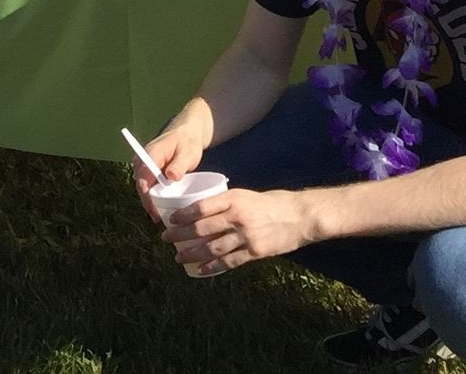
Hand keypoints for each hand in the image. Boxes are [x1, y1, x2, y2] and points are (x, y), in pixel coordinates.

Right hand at [133, 111, 212, 224]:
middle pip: (141, 185)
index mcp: (150, 154)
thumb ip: (179, 164)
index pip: (143, 177)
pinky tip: (161, 208)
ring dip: (150, 201)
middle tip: (158, 219)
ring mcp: (146, 165)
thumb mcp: (187, 152)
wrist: (187, 132)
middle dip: (147, 203)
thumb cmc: (188, 141)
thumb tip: (170, 176)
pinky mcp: (151, 171)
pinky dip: (153, 197)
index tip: (153, 210)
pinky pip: (149, 185)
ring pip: (144, 187)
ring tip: (160, 217)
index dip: (146, 196)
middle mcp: (143, 160)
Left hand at [168, 186, 313, 277]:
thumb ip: (226, 204)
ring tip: (178, 257)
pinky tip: (200, 270)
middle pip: (202, 228)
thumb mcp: (245, 196)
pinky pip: (229, 261)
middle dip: (181, 235)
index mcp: (234, 199)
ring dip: (192, 253)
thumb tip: (201, 212)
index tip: (170, 220)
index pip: (201, 207)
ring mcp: (246, 236)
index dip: (183, 215)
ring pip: (212, 247)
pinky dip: (212, 267)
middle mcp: (238, 217)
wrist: (299, 215)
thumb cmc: (271, 203)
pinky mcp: (255, 252)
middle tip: (166, 239)